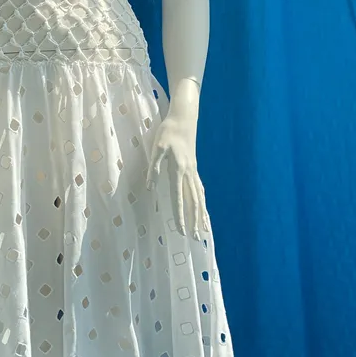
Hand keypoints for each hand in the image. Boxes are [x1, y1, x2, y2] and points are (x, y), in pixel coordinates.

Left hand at [145, 112, 209, 239]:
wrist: (183, 118)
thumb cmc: (168, 131)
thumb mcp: (156, 147)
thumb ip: (154, 167)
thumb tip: (151, 187)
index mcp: (179, 169)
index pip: (179, 197)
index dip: (180, 215)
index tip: (181, 230)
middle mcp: (189, 173)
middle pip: (193, 202)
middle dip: (194, 221)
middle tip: (195, 238)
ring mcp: (193, 171)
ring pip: (199, 197)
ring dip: (201, 214)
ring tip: (205, 230)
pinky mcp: (193, 168)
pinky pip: (199, 189)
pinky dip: (202, 201)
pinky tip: (203, 208)